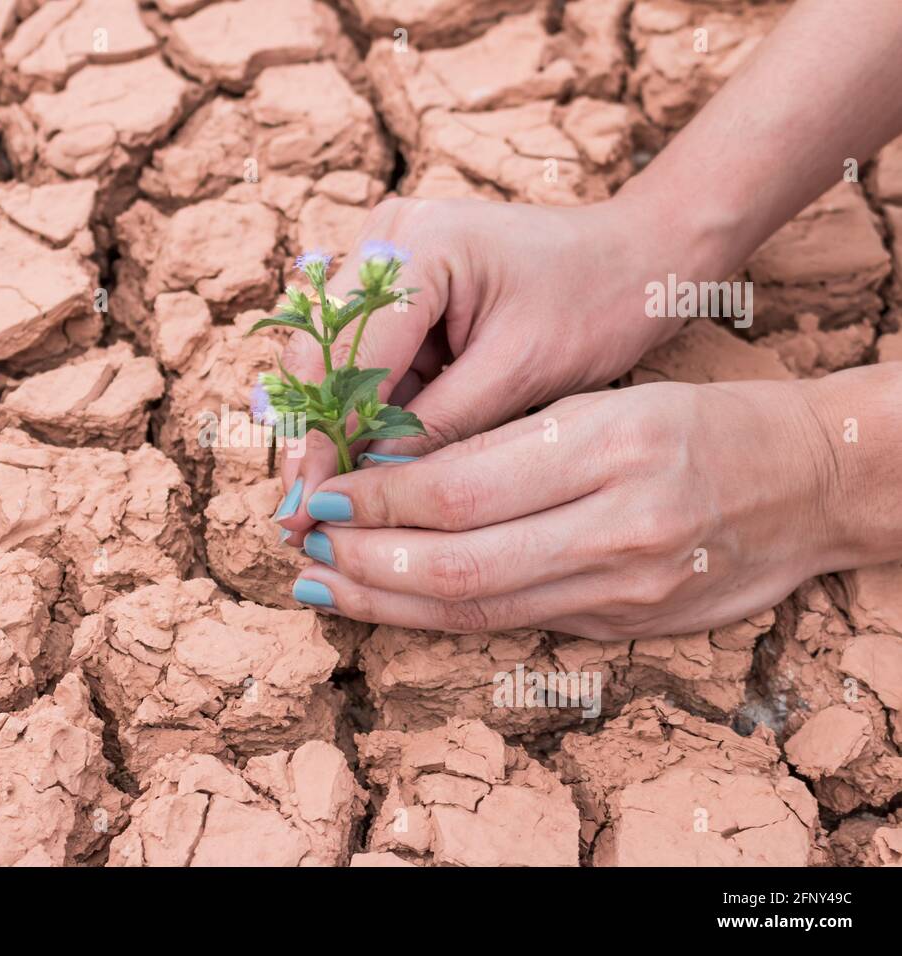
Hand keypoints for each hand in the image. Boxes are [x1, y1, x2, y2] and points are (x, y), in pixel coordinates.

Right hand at [273, 193, 721, 539]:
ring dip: (333, 430)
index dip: (321, 439)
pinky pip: (366, 357)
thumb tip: (365, 491)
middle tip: (299, 517)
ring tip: (322, 505)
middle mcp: (387, 239)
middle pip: (319, 353)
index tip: (306, 509)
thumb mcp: (519, 372)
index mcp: (418, 246)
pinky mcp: (401, 286)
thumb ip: (437, 428)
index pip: (343, 357)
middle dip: (313, 438)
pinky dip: (364, 413)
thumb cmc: (598, 302)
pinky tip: (358, 468)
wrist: (642, 256)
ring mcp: (388, 257)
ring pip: (334, 360)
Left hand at [288, 379, 843, 639]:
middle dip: (364, 559)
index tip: (321, 491)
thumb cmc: (701, 424)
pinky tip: (392, 603)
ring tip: (324, 583)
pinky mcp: (625, 627)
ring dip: (386, 600)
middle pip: (457, 564)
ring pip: (477, 609)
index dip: (375, 497)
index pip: (460, 488)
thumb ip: (504, 446)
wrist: (809, 481)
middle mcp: (618, 527)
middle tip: (304, 544)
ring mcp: (625, 590)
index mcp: (609, 447)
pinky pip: (511, 627)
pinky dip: (439, 617)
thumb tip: (393, 477)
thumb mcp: (603, 405)